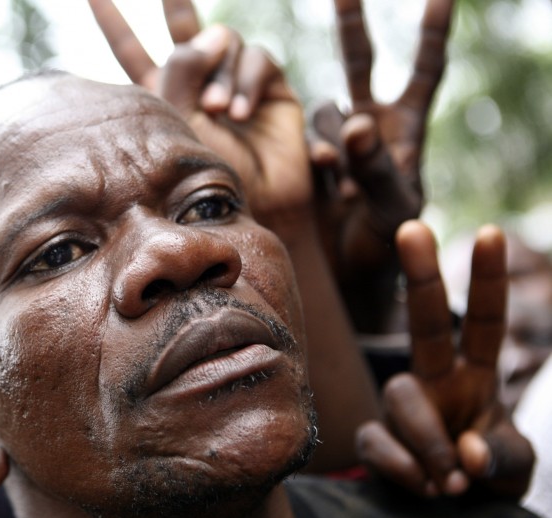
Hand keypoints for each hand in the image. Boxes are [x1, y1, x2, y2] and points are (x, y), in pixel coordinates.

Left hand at [89, 0, 309, 225]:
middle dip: (173, 2)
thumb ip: (181, 73)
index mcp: (163, 92)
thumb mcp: (180, 124)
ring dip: (218, 72)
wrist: (257, 204)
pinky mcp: (270, 84)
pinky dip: (246, 80)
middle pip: (183, 27)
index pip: (132, 49)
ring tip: (215, 111)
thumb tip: (204, 36)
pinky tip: (238, 112)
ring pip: (223, 39)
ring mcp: (235, 80)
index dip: (113, 22)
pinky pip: (257, 57)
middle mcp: (199, 81)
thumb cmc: (209, 176)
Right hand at [308, 0, 453, 303]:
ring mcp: (340, 141)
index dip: (432, 32)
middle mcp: (373, 124)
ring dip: (326, 137)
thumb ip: (378, 164)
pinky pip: (306, 139)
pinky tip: (325, 180)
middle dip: (352, 25)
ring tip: (339, 178)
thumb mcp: (396, 205)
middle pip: (361, 63)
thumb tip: (355, 122)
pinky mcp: (314, 160)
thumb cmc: (392, 241)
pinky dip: (312, 154)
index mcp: (408, 127)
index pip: (425, 70)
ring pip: (323, 111)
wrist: (355, 271)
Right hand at [356, 221, 534, 498]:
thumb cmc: (488, 478)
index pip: (483, 322)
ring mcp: (401, 408)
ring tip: (450, 482)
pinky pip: (378, 441)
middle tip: (413, 227)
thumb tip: (467, 454)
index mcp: (477, 377)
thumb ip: (503, 458)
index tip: (490, 231)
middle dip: (422, 275)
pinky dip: (404, 468)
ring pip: (402, 397)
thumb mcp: (514, 470)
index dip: (486, 279)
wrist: (453, 517)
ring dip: (429, 440)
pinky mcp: (376, 439)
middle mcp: (435, 381)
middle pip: (425, 323)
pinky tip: (425, 487)